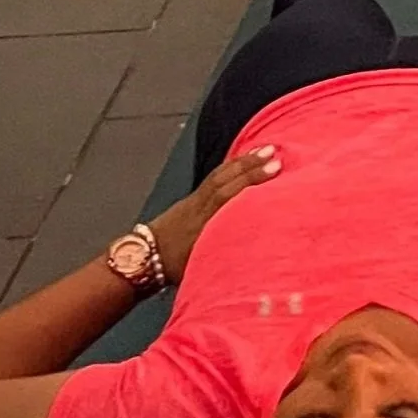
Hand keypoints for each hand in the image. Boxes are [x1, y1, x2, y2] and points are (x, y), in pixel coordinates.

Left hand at [148, 147, 279, 276]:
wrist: (143, 256)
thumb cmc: (173, 266)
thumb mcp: (198, 266)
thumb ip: (223, 256)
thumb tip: (255, 255)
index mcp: (202, 224)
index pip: (226, 196)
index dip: (250, 181)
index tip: (274, 169)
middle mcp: (198, 207)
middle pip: (224, 181)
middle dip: (249, 165)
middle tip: (273, 153)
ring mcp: (193, 200)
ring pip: (218, 176)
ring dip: (241, 161)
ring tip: (262, 151)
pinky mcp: (191, 199)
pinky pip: (212, 178)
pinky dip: (229, 167)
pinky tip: (241, 161)